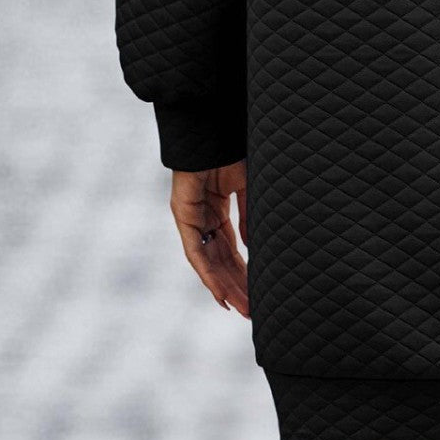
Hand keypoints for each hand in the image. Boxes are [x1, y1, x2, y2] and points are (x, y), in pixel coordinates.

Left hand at [170, 161, 249, 317]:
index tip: (256, 291)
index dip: (243, 271)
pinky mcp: (183, 216)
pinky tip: (220, 293)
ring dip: (224, 287)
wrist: (211, 130)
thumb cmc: (229, 150)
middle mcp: (202, 219)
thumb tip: (254, 245)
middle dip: (236, 286)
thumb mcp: (247, 187)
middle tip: (251, 309)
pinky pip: (196, 252)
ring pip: (208, 262)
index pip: (231, 249)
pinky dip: (208, 274)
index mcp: (217, 211)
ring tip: (240, 308)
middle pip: (220, 261)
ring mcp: (191, 219)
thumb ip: (249, 215)